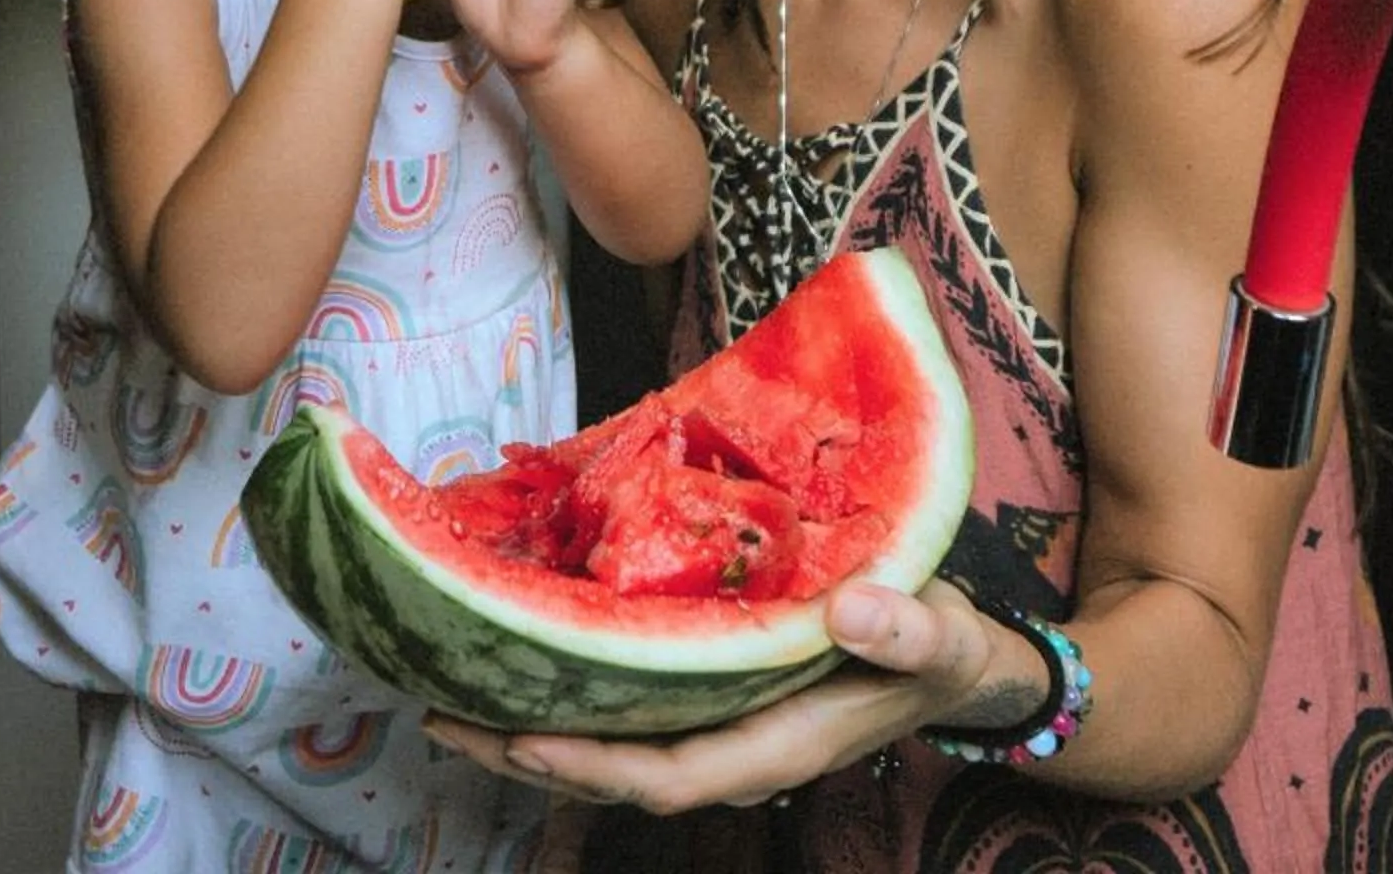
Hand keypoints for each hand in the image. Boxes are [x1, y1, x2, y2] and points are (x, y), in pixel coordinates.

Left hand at [425, 581, 999, 814]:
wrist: (950, 657)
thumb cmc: (939, 648)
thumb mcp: (939, 637)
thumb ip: (906, 633)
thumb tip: (854, 615)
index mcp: (778, 745)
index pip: (672, 777)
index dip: (597, 769)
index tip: (526, 744)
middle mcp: (733, 748)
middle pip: (616, 774)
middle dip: (528, 754)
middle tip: (442, 717)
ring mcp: (716, 727)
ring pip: (610, 746)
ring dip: (530, 730)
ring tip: (449, 699)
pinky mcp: (706, 696)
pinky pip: (626, 710)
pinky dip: (567, 690)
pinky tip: (518, 655)